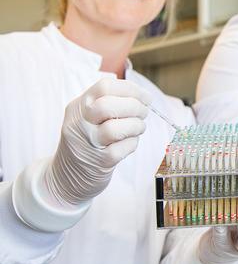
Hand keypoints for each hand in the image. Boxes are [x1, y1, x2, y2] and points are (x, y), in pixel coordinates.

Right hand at [45, 78, 150, 206]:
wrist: (67, 176)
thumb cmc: (86, 140)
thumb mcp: (88, 116)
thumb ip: (109, 102)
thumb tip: (142, 96)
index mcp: (78, 107)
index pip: (104, 87)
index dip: (130, 89)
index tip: (145, 96)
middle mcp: (79, 123)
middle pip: (108, 106)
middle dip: (134, 106)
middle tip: (144, 112)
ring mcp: (88, 143)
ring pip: (115, 128)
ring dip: (136, 125)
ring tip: (139, 127)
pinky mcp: (100, 161)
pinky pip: (123, 148)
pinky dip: (133, 142)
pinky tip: (130, 142)